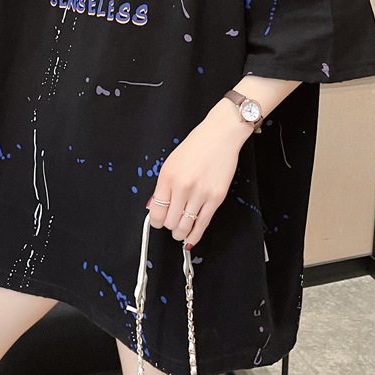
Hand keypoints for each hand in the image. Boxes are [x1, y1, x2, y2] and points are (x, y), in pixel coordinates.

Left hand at [146, 101, 252, 248]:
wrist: (220, 135)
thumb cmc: (197, 145)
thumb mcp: (171, 162)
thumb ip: (163, 186)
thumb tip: (154, 207)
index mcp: (167, 176)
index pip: (156, 211)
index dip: (156, 221)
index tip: (158, 222)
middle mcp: (182, 186)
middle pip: (170, 222)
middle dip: (169, 226)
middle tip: (171, 223)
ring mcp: (200, 193)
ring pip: (185, 226)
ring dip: (180, 233)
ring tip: (180, 231)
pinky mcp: (216, 198)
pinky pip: (203, 224)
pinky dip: (195, 235)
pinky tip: (190, 239)